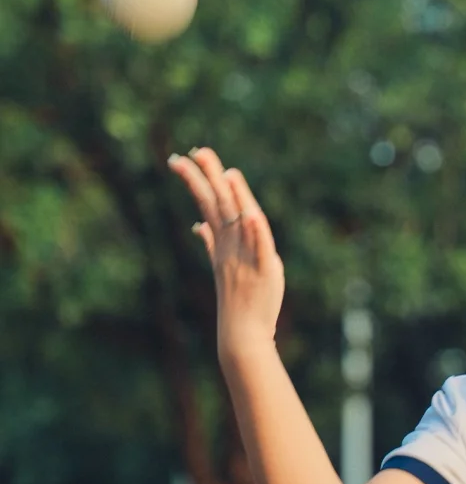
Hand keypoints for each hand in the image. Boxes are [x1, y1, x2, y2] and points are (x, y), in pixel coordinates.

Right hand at [167, 146, 284, 361]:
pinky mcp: (264, 270)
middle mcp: (231, 246)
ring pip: (239, 221)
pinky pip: (260, 247)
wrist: (242, 331)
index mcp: (222, 242)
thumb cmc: (236, 298)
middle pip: (219, 206)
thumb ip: (211, 242)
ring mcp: (246, 257)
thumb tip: (198, 225)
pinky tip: (251, 214)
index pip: (208, 204)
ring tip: (226, 173)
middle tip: (196, 152)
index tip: (182, 158)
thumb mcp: (222, 265)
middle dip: (208, 178)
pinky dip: (255, 232)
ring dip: (233, 197)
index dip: (197, 181)